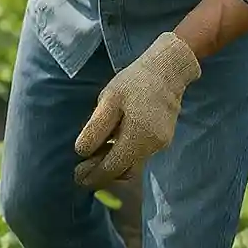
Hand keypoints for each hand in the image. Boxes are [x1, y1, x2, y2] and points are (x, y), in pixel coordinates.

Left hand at [73, 32, 200, 189]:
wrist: (168, 70)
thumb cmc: (134, 82)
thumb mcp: (108, 101)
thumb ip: (96, 129)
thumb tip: (82, 153)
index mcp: (138, 137)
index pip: (112, 168)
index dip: (93, 176)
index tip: (78, 176)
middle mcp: (151, 148)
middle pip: (122, 172)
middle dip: (102, 174)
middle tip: (82, 171)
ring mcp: (160, 146)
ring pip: (131, 165)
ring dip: (112, 164)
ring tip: (95, 156)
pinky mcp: (163, 141)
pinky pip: (139, 156)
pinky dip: (123, 155)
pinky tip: (112, 144)